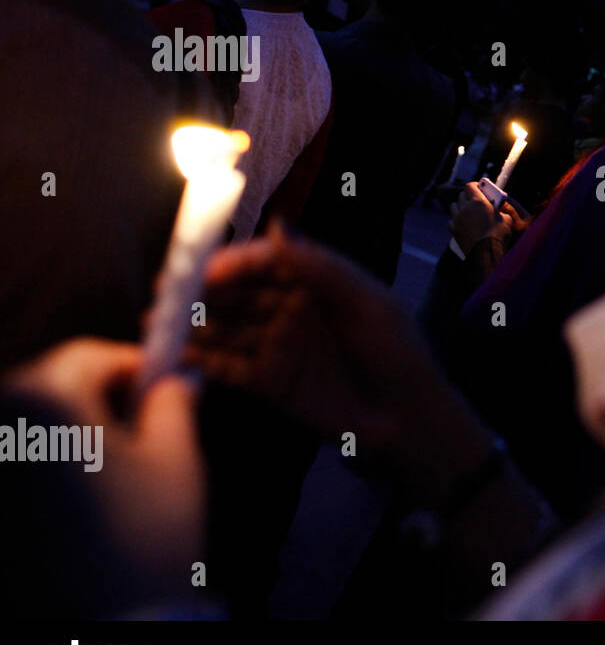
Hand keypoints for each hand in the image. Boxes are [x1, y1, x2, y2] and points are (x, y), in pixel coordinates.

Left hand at [4, 339, 204, 595]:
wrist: (96, 633)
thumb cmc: (142, 542)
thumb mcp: (177, 464)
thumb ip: (175, 406)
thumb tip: (178, 379)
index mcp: (43, 400)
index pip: (89, 356)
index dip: (134, 365)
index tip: (167, 384)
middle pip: (51, 390)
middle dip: (99, 403)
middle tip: (147, 432)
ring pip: (30, 433)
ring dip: (69, 441)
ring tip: (115, 480)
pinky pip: (18, 471)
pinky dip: (44, 476)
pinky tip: (79, 509)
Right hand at [187, 224, 496, 501]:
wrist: (409, 420)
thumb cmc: (398, 353)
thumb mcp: (369, 303)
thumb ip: (322, 267)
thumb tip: (278, 224)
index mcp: (318, 283)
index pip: (268, 262)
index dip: (235, 261)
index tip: (205, 268)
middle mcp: (291, 309)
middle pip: (239, 293)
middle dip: (202, 290)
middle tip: (164, 291)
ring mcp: (277, 345)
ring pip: (227, 329)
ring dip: (193, 325)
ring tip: (155, 323)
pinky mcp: (268, 381)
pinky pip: (228, 367)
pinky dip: (201, 360)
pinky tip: (174, 355)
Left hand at [449, 181, 518, 253]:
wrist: (486, 254)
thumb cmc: (498, 236)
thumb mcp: (507, 220)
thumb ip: (501, 211)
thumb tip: (501, 211)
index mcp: (478, 202)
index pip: (470, 186)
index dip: (475, 185)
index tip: (478, 187)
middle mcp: (465, 209)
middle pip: (461, 195)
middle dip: (467, 196)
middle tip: (475, 200)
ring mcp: (457, 220)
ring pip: (454, 207)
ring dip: (460, 206)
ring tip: (467, 211)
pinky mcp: (454, 231)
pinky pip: (451, 221)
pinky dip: (456, 220)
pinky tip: (463, 224)